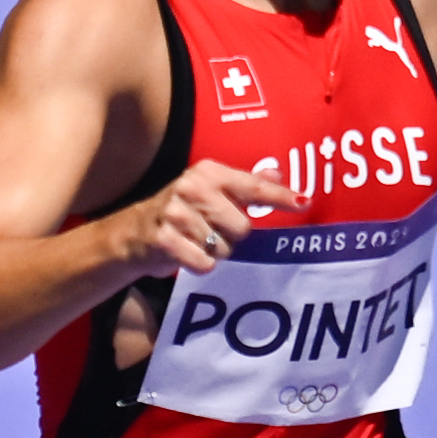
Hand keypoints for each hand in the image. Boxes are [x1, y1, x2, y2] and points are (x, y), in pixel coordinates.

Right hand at [124, 161, 292, 276]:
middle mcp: (192, 188)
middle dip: (232, 236)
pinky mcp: (164, 240)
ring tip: (196, 242)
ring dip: (215, 252)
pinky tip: (186, 254)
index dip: (280, 197)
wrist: (132, 234)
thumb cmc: (182, 212)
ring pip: (224, 248)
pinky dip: (200, 265)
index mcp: (208, 172)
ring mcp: (176, 213)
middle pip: (242, 227)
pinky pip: (204, 263)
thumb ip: (245, 184)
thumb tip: (277, 175)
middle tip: (212, 232)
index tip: (304, 202)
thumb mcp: (211, 191)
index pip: (253, 186)